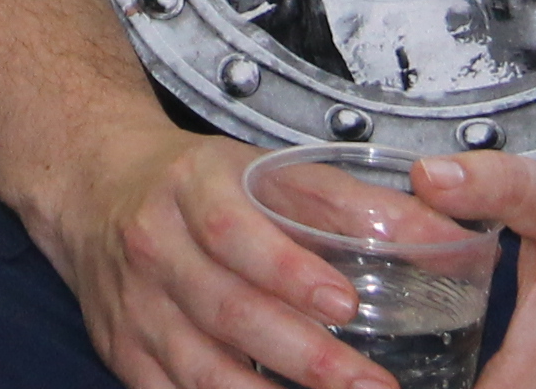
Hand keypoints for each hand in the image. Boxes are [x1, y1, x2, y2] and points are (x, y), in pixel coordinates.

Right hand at [38, 125, 392, 388]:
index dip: (287, 270)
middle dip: (304, 357)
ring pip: (201, 369)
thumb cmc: (194, 184)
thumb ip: (352, 203)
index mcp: (189, 190)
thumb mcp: (266, 169)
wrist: (93, 189)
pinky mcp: (125, 354)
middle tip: (371, 386)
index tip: (344, 302)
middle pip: (227, 312)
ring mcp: (136, 309)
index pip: (234, 232)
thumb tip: (442, 236)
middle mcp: (155, 250)